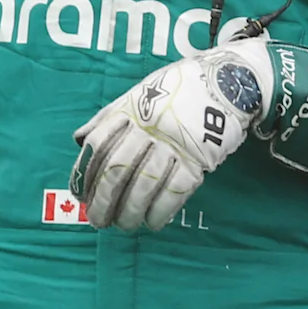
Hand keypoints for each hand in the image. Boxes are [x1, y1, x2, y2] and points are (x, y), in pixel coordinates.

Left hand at [68, 22, 275, 229]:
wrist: (226, 83)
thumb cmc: (176, 92)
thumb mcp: (137, 95)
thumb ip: (109, 118)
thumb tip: (80, 141)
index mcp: (130, 111)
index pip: (98, 145)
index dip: (85, 174)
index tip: (81, 196)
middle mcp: (148, 128)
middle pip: (117, 170)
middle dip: (104, 201)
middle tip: (98, 221)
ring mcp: (174, 145)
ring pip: (144, 186)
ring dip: (130, 212)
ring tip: (124, 225)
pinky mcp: (198, 161)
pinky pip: (174, 193)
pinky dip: (160, 212)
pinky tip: (152, 222)